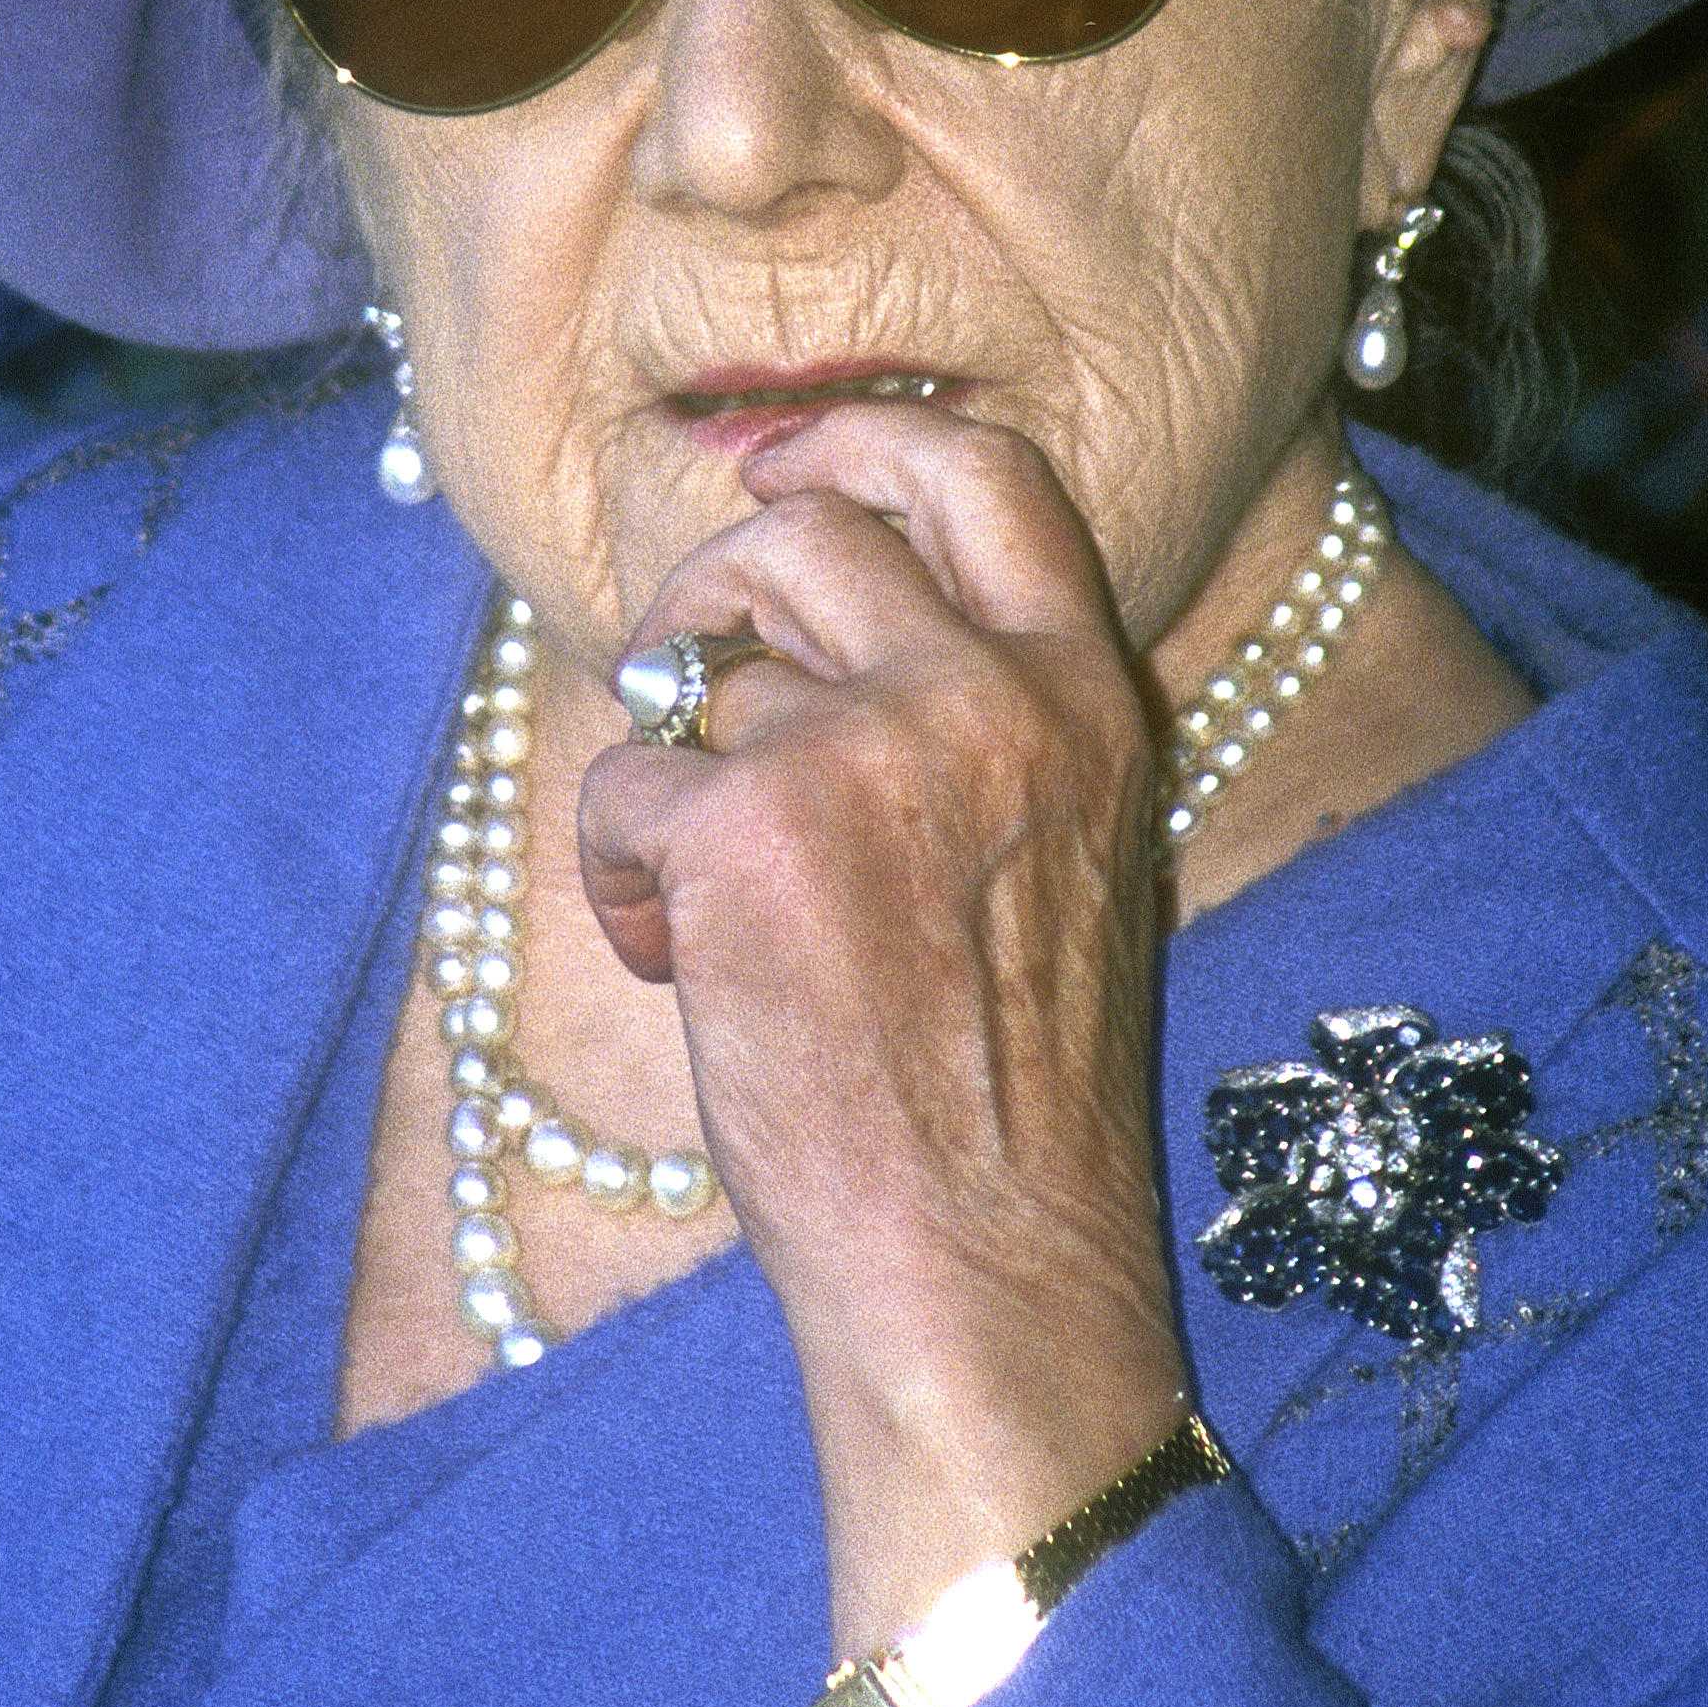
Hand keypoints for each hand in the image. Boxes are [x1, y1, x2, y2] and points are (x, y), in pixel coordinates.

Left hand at [574, 403, 1192, 1655]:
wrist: (990, 1268)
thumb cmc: (1009, 1099)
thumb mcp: (1062, 861)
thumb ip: (982, 727)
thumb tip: (818, 622)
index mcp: (1088, 698)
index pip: (985, 473)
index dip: (863, 438)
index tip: (781, 463)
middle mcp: (990, 694)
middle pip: (810, 531)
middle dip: (712, 590)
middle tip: (681, 674)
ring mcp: (867, 749)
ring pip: (699, 660)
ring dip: (668, 757)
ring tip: (698, 897)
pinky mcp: (747, 829)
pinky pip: (623, 779)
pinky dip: (619, 871)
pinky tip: (682, 967)